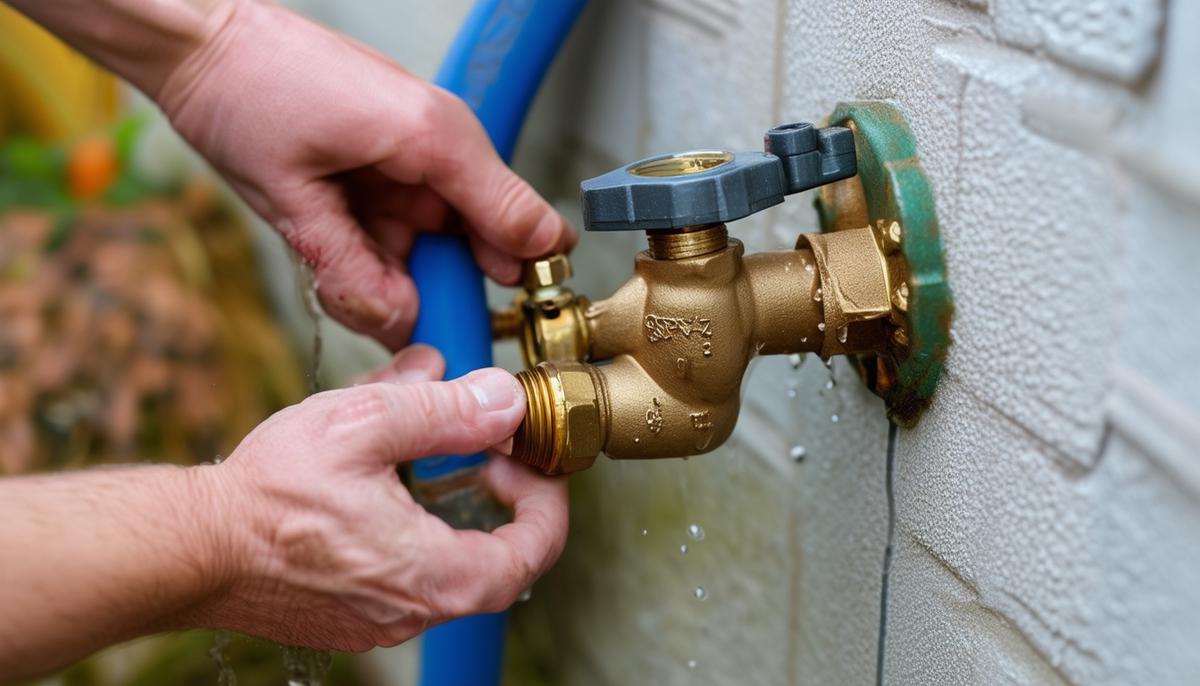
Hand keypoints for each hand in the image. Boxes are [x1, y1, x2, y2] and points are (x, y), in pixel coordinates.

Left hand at [155, 1, 575, 348]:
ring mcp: (415, 156)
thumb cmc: (246, 89)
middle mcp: (437, 144)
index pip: (516, 220)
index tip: (486, 326)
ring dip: (393, 277)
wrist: (203, 44)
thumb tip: (400, 323)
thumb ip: (353, 266)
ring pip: (431, 248)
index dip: (517, 278)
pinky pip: (402, 232)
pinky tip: (337, 259)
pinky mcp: (389, 167)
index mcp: (433, 138)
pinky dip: (374, 258)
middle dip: (435, 291)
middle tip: (395, 317)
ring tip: (339, 277)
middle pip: (476, 245)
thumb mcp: (291, 196)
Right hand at [191, 346, 567, 649]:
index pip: (535, 549)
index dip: (545, 497)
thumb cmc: (268, 495)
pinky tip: (386, 484)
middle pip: (499, 561)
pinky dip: (417, 530)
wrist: (189, 547)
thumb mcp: (365, 426)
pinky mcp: (350, 615)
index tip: (526, 456)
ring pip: (451, 565)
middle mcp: (416, 610)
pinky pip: (407, 574)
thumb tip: (502, 401)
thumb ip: (444, 410)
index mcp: (436, 575)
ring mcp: (382, 619)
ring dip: (457, 510)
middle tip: (489, 453)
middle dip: (505, 501)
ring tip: (432, 453)